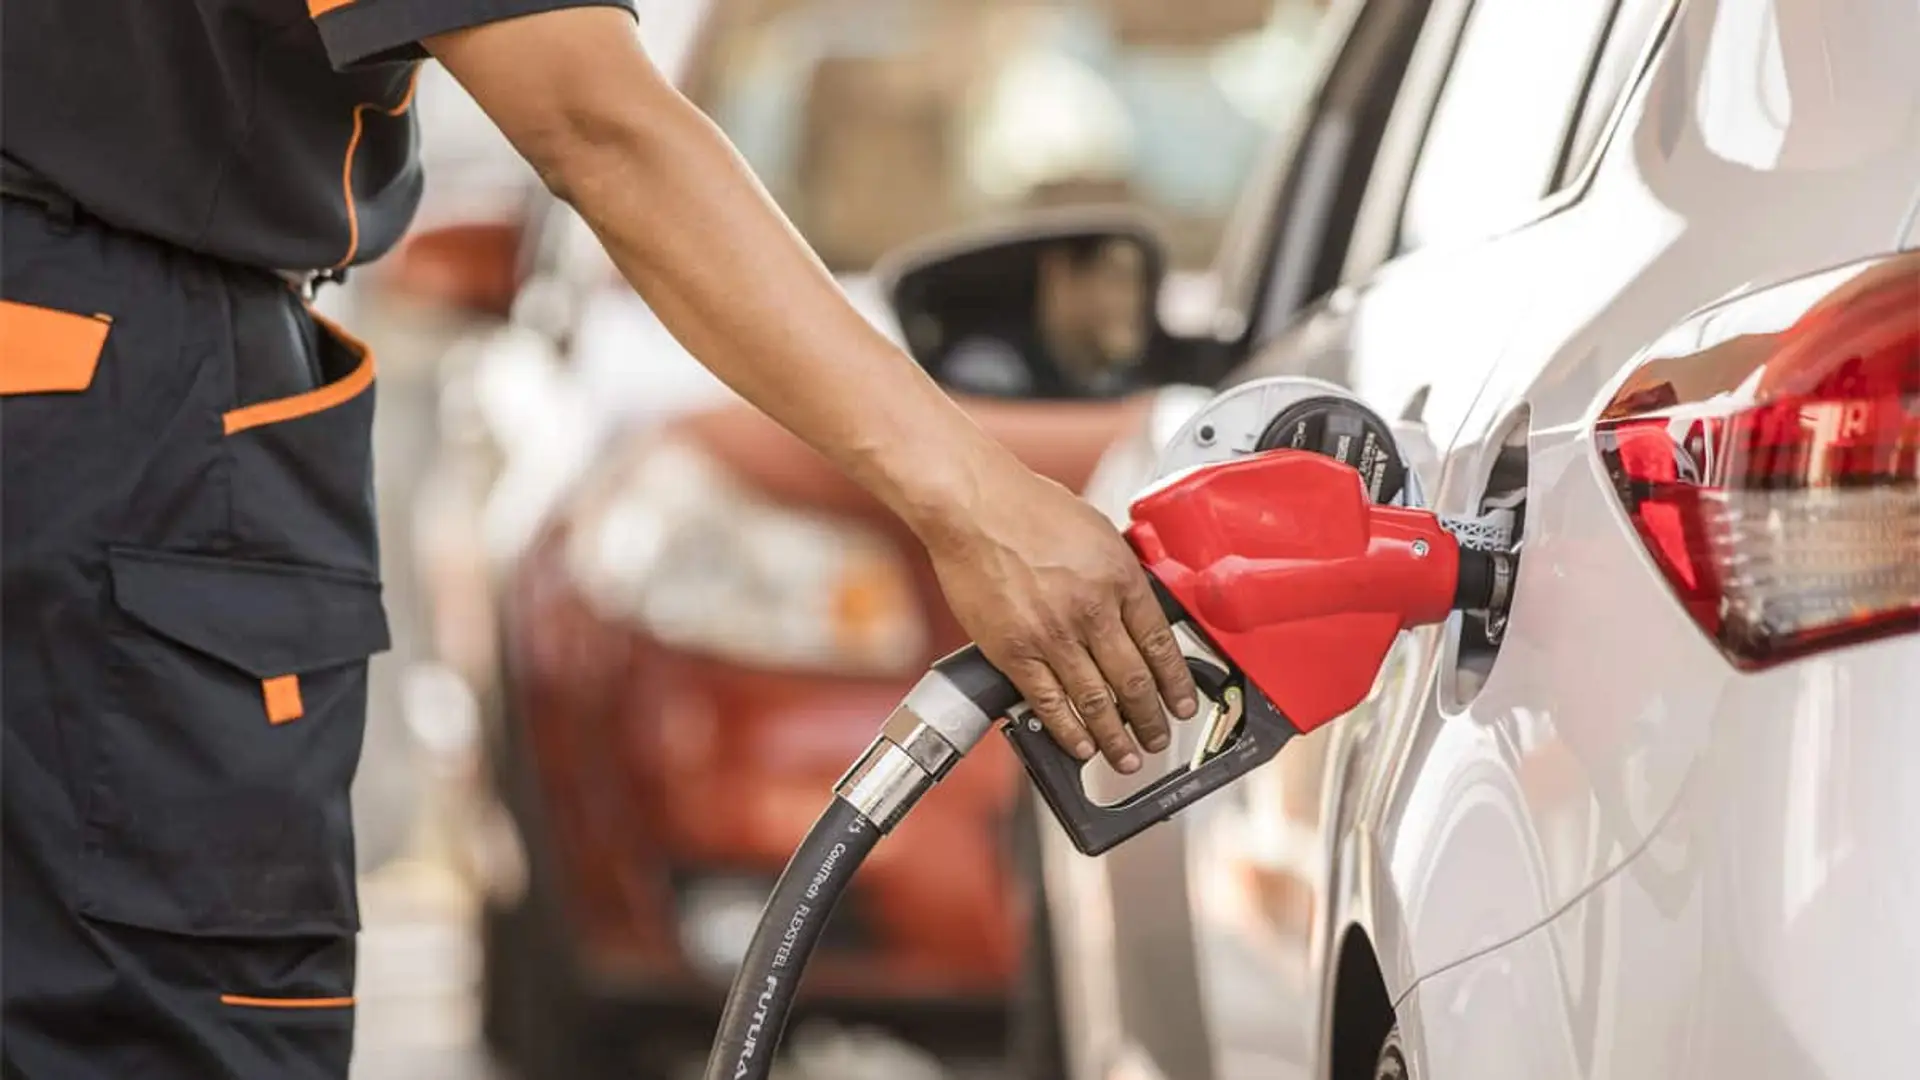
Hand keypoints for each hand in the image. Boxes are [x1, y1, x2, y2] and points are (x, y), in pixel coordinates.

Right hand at [922, 462, 1199, 773]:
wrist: (973, 506)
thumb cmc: (1028, 507)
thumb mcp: (1097, 531)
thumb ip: (1119, 574)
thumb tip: (1136, 608)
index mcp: (1120, 578)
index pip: (1160, 644)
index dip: (1176, 683)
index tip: (1182, 703)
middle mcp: (1092, 610)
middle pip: (1133, 680)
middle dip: (1151, 718)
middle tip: (1159, 737)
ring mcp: (1053, 635)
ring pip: (1095, 700)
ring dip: (1115, 736)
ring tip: (1127, 756)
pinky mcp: (1015, 651)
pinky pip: (1048, 702)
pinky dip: (1068, 730)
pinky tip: (1081, 745)